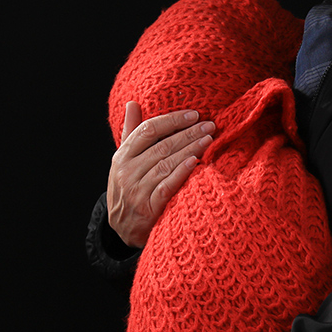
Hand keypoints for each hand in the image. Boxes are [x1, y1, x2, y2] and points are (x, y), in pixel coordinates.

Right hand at [107, 101, 214, 247]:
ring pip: (166, 164)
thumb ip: (130, 132)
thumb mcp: (124, 160)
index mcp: (122, 156)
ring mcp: (137, 190)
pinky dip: (181, 173)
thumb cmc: (129, 188)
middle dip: (188, 133)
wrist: (122, 228)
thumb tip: (132, 103)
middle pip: (161, 146)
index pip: (147, 130)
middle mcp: (127, 171)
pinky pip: (166, 186)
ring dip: (190, 149)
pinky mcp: (148, 208)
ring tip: (209, 139)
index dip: (171, 120)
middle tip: (209, 125)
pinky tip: (195, 162)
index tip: (193, 114)